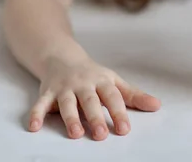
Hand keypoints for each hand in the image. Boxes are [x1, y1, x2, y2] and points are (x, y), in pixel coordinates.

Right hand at [28, 57, 160, 140]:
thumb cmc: (93, 75)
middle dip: (96, 117)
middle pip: (90, 101)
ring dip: (70, 118)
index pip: (113, 97)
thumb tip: (157, 105)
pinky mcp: (47, 92)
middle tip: (102, 135)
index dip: (119, 112)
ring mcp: (64, 88)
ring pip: (67, 103)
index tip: (125, 129)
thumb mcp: (115, 82)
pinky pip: (41, 103)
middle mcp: (83, 84)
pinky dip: (36, 113)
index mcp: (102, 81)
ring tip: (76, 133)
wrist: (63, 57)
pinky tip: (34, 126)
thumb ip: (134, 96)